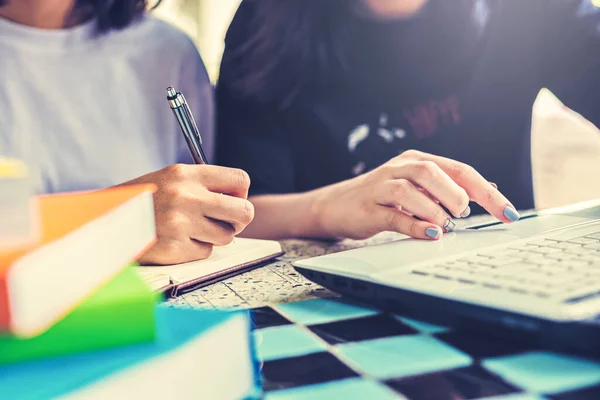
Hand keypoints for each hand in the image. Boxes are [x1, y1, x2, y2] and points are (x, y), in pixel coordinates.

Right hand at [120, 164, 253, 264]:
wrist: (106, 221)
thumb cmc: (144, 200)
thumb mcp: (170, 179)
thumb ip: (203, 185)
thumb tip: (239, 199)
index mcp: (187, 174)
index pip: (240, 179)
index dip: (241, 193)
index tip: (232, 200)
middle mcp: (186, 197)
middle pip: (244, 212)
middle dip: (239, 220)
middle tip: (227, 222)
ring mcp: (181, 224)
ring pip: (226, 236)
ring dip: (215, 236)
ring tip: (193, 229)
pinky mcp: (175, 248)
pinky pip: (205, 252)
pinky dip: (195, 248)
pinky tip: (177, 240)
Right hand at [313, 150, 518, 240]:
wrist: (335, 205)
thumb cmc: (381, 198)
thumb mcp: (415, 187)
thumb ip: (447, 187)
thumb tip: (490, 188)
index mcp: (416, 160)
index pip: (459, 170)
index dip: (487, 192)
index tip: (509, 213)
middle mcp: (399, 168)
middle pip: (434, 172)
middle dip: (457, 195)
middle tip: (462, 214)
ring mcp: (381, 187)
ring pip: (412, 191)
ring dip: (435, 210)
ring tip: (444, 226)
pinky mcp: (369, 209)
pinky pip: (394, 216)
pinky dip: (415, 226)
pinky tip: (430, 234)